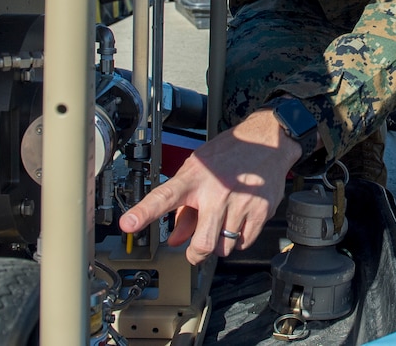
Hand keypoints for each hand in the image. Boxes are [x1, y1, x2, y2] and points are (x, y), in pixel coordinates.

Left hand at [119, 110, 302, 263]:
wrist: (267, 141)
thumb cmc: (228, 155)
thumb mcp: (198, 172)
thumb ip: (185, 209)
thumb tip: (175, 239)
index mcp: (194, 179)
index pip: (164, 197)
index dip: (144, 212)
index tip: (128, 223)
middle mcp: (216, 192)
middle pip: (202, 244)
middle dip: (196, 254)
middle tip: (195, 250)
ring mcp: (240, 202)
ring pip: (223, 247)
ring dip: (219, 244)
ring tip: (222, 223)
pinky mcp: (261, 211)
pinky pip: (244, 243)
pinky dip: (238, 239)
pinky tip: (238, 221)